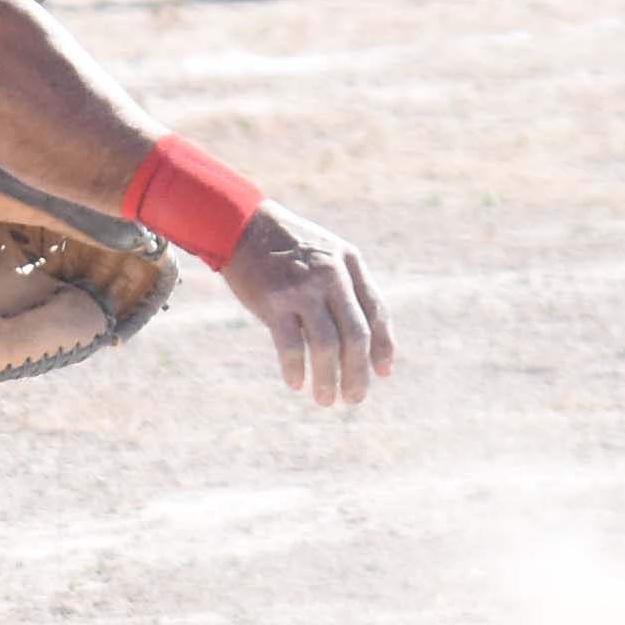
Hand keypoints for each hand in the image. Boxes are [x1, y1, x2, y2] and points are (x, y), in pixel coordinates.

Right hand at [221, 201, 393, 409]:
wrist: (241, 223)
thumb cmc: (285, 246)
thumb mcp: (325, 254)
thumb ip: (344, 286)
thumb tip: (358, 338)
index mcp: (349, 263)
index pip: (377, 311)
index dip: (384, 346)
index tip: (383, 373)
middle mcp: (331, 276)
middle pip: (355, 335)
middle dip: (357, 372)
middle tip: (354, 399)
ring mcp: (301, 288)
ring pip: (326, 344)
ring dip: (328, 378)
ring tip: (326, 401)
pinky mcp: (272, 300)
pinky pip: (289, 344)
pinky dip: (295, 368)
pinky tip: (296, 384)